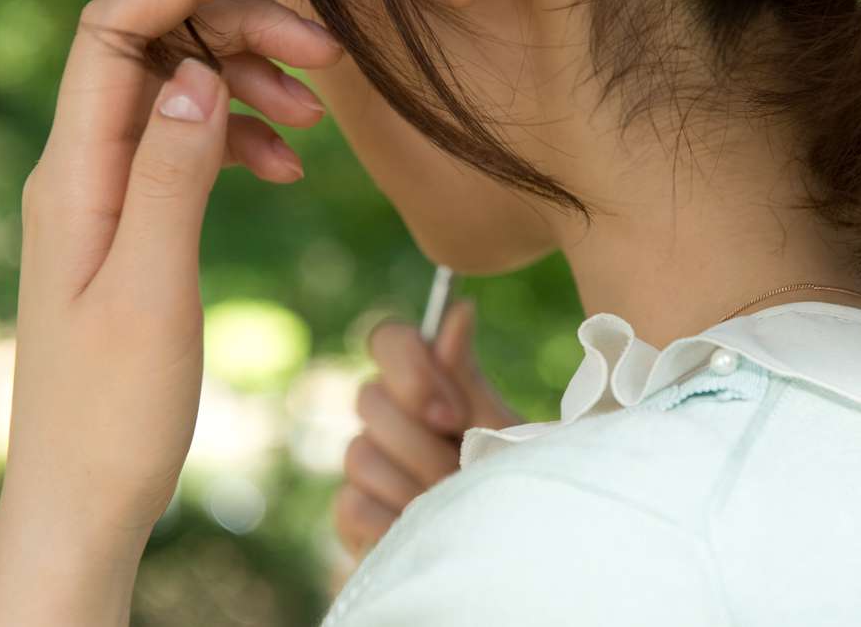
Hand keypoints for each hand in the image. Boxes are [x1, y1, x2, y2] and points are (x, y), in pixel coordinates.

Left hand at [0, 0, 343, 626]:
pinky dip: (239, 140)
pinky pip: (186, 150)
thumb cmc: (111, 409)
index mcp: (73, 173)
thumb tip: (193, 72)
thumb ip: (170, 174)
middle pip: (155, 52)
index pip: (114, 30)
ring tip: (316, 122)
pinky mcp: (132, 224)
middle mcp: (80, 170)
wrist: (87, 494)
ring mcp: (105, 196)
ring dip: (248, 89)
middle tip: (327, 62)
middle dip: (239, 36)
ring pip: (178, 96)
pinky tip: (285, 167)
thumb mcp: (149, 288)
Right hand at [334, 299, 523, 559]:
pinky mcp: (353, 515)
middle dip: (422, 442)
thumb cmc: (507, 480)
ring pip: (360, 453)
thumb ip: (468, 376)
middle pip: (370, 399)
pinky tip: (425, 529)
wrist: (508, 550)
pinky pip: (352, 503)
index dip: (410, 368)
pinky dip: (394, 521)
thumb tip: (459, 310)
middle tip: (460, 471)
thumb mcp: (498, 427)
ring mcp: (366, 465)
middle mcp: (387, 419)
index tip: (452, 414)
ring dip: (415, 487)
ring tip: (452, 506)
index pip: (388, 340)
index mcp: (423, 385)